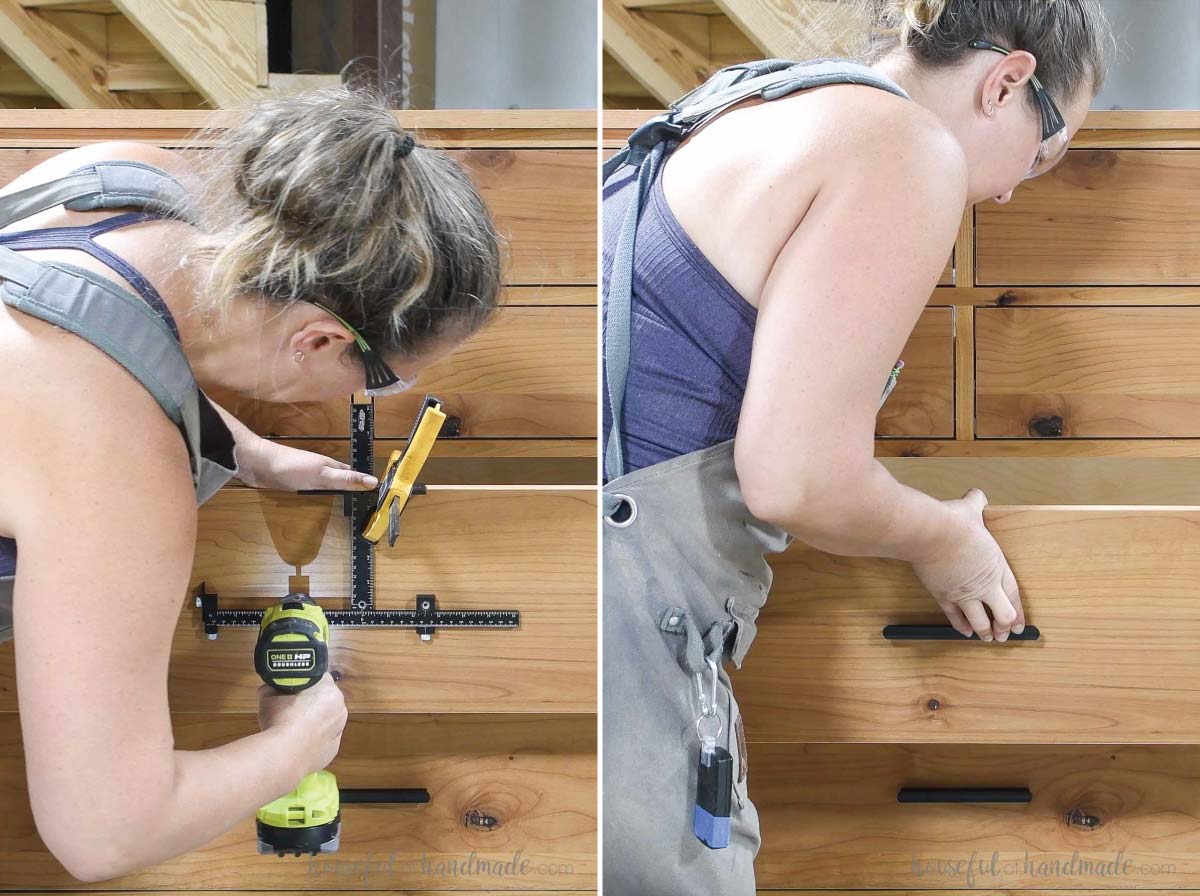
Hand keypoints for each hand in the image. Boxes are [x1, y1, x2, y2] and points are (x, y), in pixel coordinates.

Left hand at [238, 437, 377, 491]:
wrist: (258, 463)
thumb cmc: (291, 469)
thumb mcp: (322, 476)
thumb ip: (346, 480)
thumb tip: (374, 481)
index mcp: (330, 466)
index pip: (352, 474)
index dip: (364, 482)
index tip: (376, 495)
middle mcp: (320, 468)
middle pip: (340, 478)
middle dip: (352, 487)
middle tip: (363, 503)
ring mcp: (306, 474)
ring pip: (325, 483)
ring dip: (335, 490)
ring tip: (345, 504)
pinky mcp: (293, 480)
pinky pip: (311, 487)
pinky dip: (319, 493)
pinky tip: (318, 499)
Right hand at [257, 671, 347, 773]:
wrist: (283, 755)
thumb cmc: (280, 719)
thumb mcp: (268, 695)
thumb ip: (273, 687)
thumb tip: (272, 687)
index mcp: (329, 690)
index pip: (319, 679)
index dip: (304, 684)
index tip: (292, 690)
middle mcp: (340, 708)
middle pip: (325, 701)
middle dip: (311, 704)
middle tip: (291, 709)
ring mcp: (338, 731)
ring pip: (326, 722)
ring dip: (314, 723)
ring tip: (293, 728)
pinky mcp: (332, 751)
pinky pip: (323, 741)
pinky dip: (313, 741)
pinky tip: (298, 743)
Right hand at [909, 488, 1023, 641]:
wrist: (930, 533)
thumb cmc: (953, 522)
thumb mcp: (971, 508)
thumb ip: (977, 503)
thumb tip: (976, 494)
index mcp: (997, 566)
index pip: (1014, 594)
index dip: (1019, 612)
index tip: (1020, 623)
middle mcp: (984, 584)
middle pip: (1003, 615)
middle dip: (1005, 627)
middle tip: (1005, 635)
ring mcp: (964, 593)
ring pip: (981, 622)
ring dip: (985, 633)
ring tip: (987, 639)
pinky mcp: (945, 596)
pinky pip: (956, 617)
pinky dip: (961, 627)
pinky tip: (965, 632)